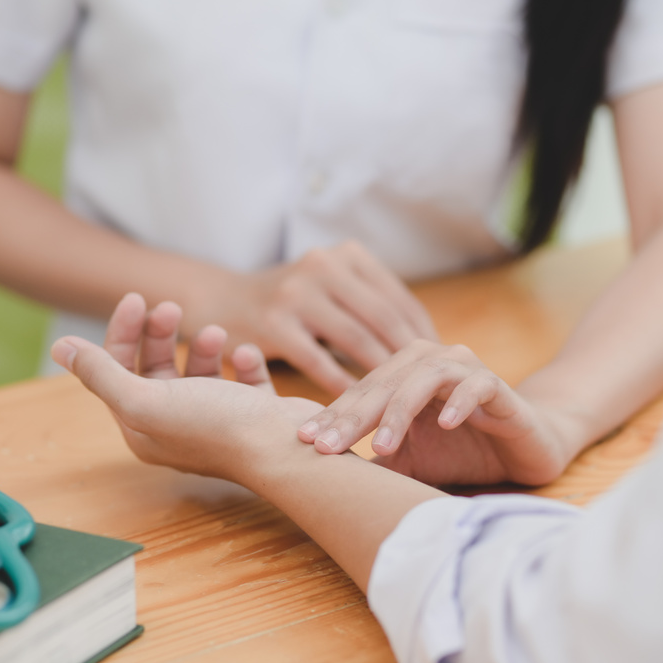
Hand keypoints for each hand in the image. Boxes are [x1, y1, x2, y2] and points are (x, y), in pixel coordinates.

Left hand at [51, 294, 324, 481]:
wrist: (288, 450)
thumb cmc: (216, 426)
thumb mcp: (145, 398)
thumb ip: (100, 373)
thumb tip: (60, 348)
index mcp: (145, 429)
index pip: (119, 373)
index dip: (122, 333)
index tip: (136, 298)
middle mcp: (177, 429)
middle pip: (157, 369)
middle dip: (162, 334)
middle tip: (171, 306)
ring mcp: (218, 423)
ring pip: (201, 373)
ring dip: (204, 347)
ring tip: (217, 334)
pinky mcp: (255, 417)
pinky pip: (243, 381)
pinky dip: (243, 363)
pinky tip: (248, 355)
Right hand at [187, 241, 436, 393]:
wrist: (221, 300)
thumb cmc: (290, 303)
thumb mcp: (332, 286)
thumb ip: (370, 304)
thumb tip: (429, 343)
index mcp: (346, 255)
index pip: (398, 298)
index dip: (423, 336)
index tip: (442, 368)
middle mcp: (324, 265)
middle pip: (383, 318)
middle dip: (411, 359)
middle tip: (430, 392)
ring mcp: (296, 292)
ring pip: (355, 340)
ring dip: (382, 376)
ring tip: (403, 404)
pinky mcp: (273, 322)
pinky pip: (318, 360)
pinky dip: (342, 387)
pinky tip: (358, 408)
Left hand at [295, 341, 586, 485]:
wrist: (523, 449)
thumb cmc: (460, 451)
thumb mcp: (409, 463)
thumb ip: (374, 466)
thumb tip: (320, 484)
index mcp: (401, 374)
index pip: (360, 394)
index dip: (332, 417)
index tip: (303, 441)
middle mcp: (429, 362)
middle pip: (383, 385)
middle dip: (353, 417)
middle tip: (328, 446)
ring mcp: (464, 369)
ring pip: (423, 379)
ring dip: (399, 411)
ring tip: (381, 445)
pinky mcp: (498, 385)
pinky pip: (475, 385)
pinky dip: (458, 402)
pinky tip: (441, 425)